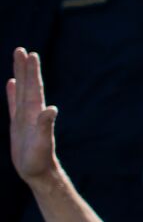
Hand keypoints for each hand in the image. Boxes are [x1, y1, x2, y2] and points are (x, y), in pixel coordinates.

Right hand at [8, 48, 59, 183]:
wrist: (37, 172)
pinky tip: (11, 83)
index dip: (32, 71)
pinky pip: (13, 104)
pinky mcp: (18, 124)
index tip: (31, 54)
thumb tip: (52, 109)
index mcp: (36, 113)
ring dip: (19, 75)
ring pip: (20, 91)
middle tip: (22, 50)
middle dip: (24, 67)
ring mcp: (24, 117)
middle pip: (27, 85)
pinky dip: (12, 93)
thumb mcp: (42, 142)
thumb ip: (46, 125)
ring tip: (18, 60)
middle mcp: (31, 112)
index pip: (34, 87)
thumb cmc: (39, 160)